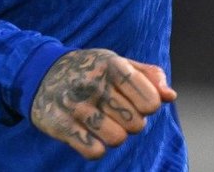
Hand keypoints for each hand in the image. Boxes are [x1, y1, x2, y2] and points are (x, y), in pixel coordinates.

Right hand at [29, 47, 175, 159]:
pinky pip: (94, 151)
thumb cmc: (92, 70)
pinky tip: (89, 134)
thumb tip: (170, 96)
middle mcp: (94, 84)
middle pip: (136, 124)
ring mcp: (75, 105)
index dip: (149, 106)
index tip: (138, 101)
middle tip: (119, 112)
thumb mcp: (120, 63)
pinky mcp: (59, 125)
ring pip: (117, 139)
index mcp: (113, 66)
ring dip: (115, 135)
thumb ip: (150, 77)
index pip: (151, 102)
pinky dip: (96, 148)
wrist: (43, 72)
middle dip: (132, 122)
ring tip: (105, 123)